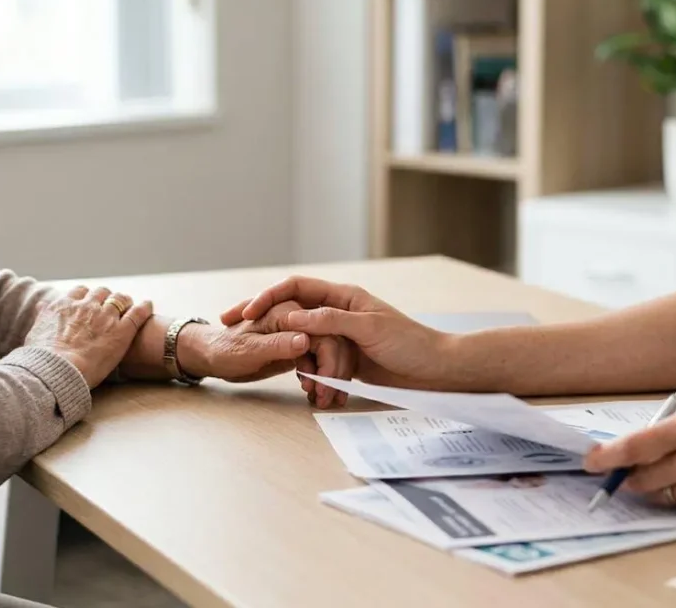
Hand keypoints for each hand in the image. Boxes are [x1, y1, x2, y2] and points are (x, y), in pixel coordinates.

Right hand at [25, 286, 153, 388]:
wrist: (56, 370)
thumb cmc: (42, 359)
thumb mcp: (35, 332)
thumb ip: (43, 317)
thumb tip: (42, 307)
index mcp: (65, 306)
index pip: (79, 292)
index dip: (87, 296)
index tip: (90, 302)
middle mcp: (86, 306)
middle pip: (101, 292)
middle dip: (106, 298)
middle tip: (110, 306)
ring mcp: (105, 317)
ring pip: (120, 299)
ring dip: (124, 301)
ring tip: (128, 305)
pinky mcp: (122, 331)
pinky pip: (138, 312)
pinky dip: (144, 307)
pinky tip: (148, 305)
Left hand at [182, 301, 357, 390]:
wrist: (212, 356)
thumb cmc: (225, 349)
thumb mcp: (249, 349)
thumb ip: (277, 344)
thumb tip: (306, 340)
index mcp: (287, 312)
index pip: (322, 332)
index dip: (328, 359)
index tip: (322, 383)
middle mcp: (298, 320)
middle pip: (331, 343)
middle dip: (332, 372)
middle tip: (323, 398)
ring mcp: (299, 335)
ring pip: (328, 354)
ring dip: (329, 379)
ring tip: (322, 400)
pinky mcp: (297, 349)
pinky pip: (318, 362)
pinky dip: (321, 380)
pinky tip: (318, 395)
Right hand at [220, 276, 455, 398]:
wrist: (436, 370)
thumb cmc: (409, 343)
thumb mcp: (367, 328)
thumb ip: (330, 321)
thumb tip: (292, 318)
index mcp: (343, 296)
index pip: (295, 287)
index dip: (268, 296)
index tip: (247, 312)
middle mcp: (339, 313)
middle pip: (293, 316)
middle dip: (269, 330)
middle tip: (239, 339)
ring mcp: (341, 337)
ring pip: (306, 346)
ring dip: (298, 364)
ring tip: (297, 382)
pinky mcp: (347, 360)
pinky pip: (320, 364)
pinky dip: (314, 376)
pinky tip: (310, 389)